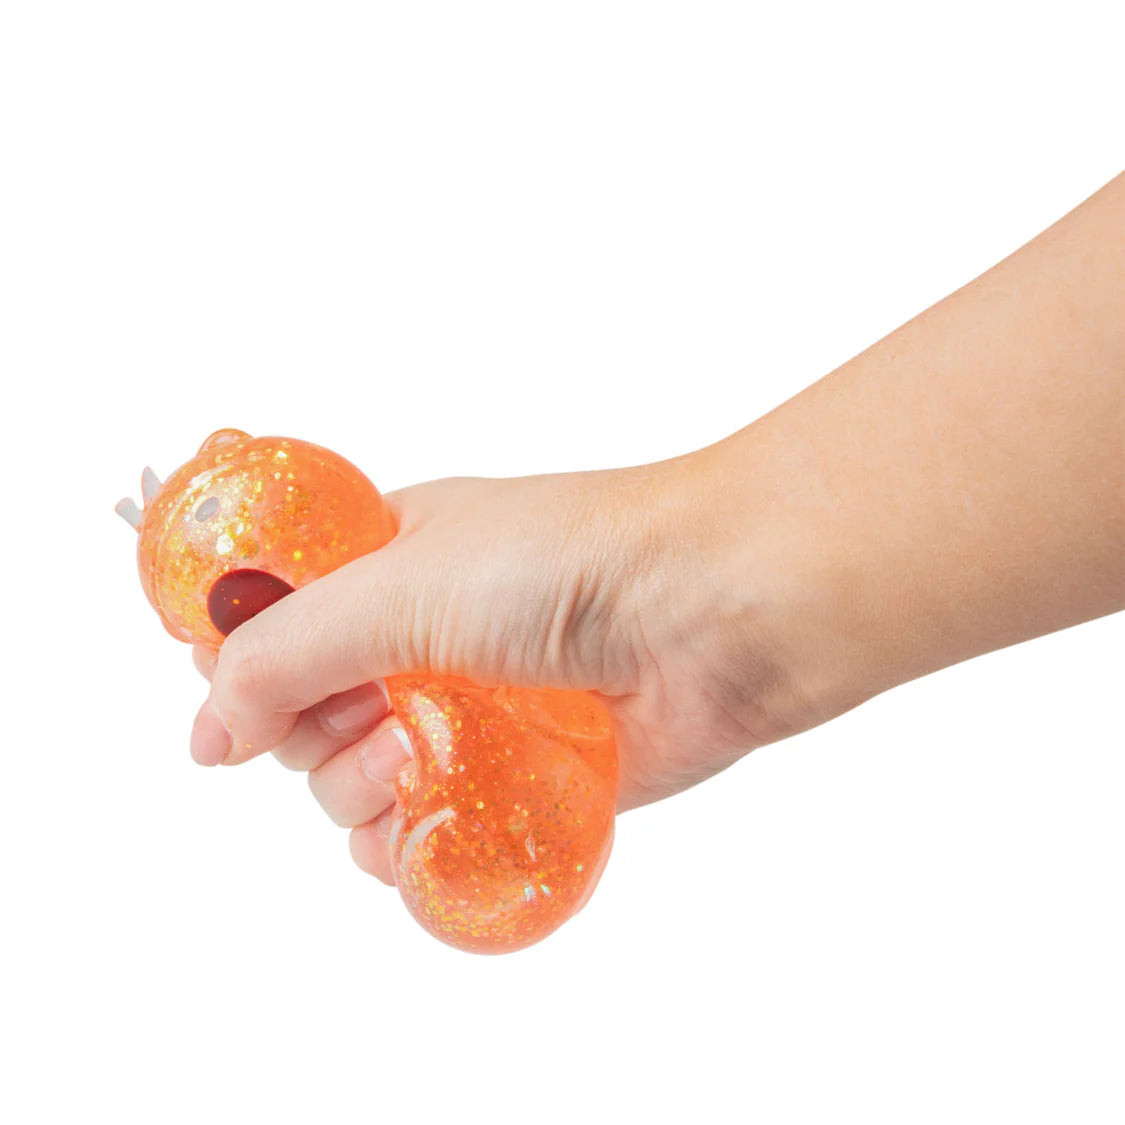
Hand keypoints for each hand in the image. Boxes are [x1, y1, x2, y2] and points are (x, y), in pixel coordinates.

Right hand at [189, 464, 801, 882]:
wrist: (716, 612)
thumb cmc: (567, 564)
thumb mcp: (401, 584)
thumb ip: (287, 654)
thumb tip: (209, 731)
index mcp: (390, 560)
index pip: (278, 615)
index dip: (247, 657)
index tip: (249, 691)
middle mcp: (425, 633)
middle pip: (310, 712)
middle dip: (309, 735)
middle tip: (360, 722)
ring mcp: (471, 707)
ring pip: (363, 783)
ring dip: (358, 795)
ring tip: (404, 769)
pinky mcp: (519, 772)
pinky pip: (433, 830)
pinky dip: (412, 847)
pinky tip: (423, 830)